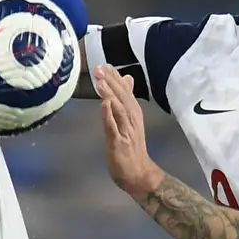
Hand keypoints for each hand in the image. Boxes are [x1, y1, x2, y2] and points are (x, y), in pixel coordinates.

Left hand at [95, 65, 164, 197]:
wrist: (138, 174)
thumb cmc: (131, 148)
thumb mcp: (128, 120)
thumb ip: (126, 99)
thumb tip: (127, 78)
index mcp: (133, 112)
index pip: (125, 91)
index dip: (115, 78)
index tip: (105, 64)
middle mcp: (132, 118)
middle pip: (122, 97)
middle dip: (111, 82)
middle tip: (99, 68)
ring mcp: (126, 130)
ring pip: (119, 108)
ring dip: (110, 94)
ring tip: (101, 81)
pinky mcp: (120, 142)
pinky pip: (114, 126)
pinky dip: (109, 114)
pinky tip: (104, 104)